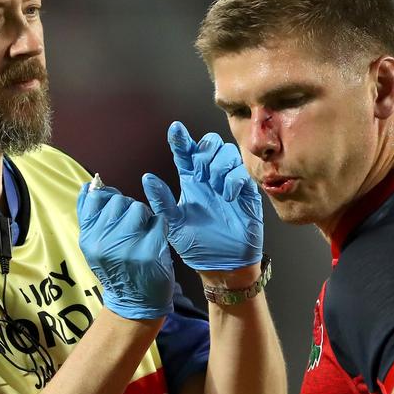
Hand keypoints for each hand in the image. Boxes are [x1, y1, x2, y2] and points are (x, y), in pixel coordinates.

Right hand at [76, 184, 173, 319]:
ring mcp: (127, 247)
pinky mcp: (150, 251)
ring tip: (143, 236)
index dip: (110, 198)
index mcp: (88, 238)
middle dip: (129, 209)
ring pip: (140, 208)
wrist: (135, 303)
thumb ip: (91, 216)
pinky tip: (155, 242)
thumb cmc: (117, 269)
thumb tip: (90, 185)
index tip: (117, 211)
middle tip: (132, 230)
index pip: (97, 198)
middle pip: (120, 201)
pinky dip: (160, 228)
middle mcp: (104, 242)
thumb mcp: (95, 246)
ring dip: (145, 217)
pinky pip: (159, 220)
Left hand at [141, 121, 262, 271]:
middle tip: (200, 173)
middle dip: (205, 151)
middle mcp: (210, 177)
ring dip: (219, 164)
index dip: (180, 138)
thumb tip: (147, 178)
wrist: (221, 264)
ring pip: (228, 152)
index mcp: (191, 180)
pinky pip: (243, 172)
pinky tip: (227, 195)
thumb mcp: (173, 224)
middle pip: (210, 143)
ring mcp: (229, 183)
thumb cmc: (196, 244)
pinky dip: (234, 179)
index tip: (175, 129)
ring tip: (214, 186)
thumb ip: (161, 201)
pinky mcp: (247, 193)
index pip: (185, 152)